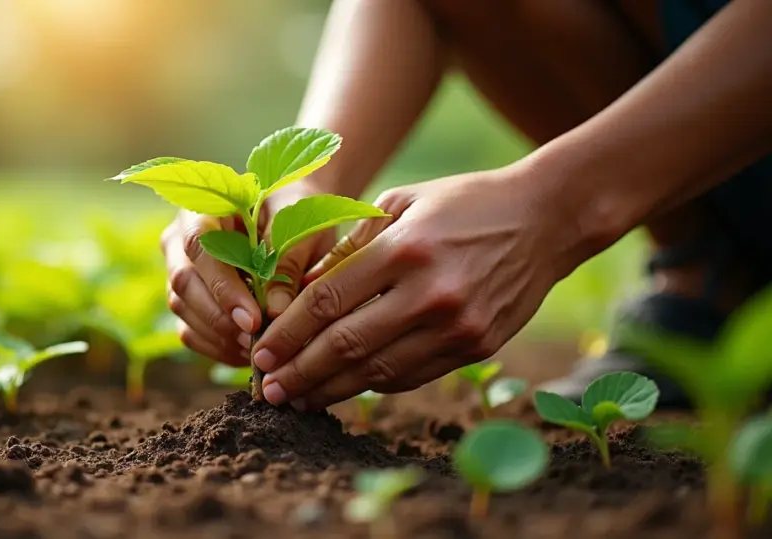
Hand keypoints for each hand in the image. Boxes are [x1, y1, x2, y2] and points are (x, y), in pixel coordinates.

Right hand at [161, 181, 338, 365]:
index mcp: (204, 209)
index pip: (199, 247)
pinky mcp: (187, 300)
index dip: (223, 287)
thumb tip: (274, 311)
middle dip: (220, 318)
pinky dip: (217, 347)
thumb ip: (287, 262)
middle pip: (183, 282)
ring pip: (183, 309)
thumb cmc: (296, 212)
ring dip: (219, 336)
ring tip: (259, 350)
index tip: (253, 319)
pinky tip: (248, 354)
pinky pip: (190, 330)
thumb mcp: (300, 227)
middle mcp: (180, 239)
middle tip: (257, 342)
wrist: (291, 211)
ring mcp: (179, 270)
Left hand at [252, 166, 572, 409]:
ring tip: (297, 399)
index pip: (329, 301)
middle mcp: (430, 292)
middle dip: (299, 372)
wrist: (546, 220)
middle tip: (267, 391)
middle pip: (347, 345)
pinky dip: (373, 384)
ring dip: (330, 390)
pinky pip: (412, 376)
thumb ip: (351, 247)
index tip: (260, 353)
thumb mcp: (402, 202)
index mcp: (404, 248)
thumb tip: (301, 293)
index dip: (288, 333)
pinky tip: (345, 387)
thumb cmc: (463, 204)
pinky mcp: (477, 346)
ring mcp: (457, 325)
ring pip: (378, 371)